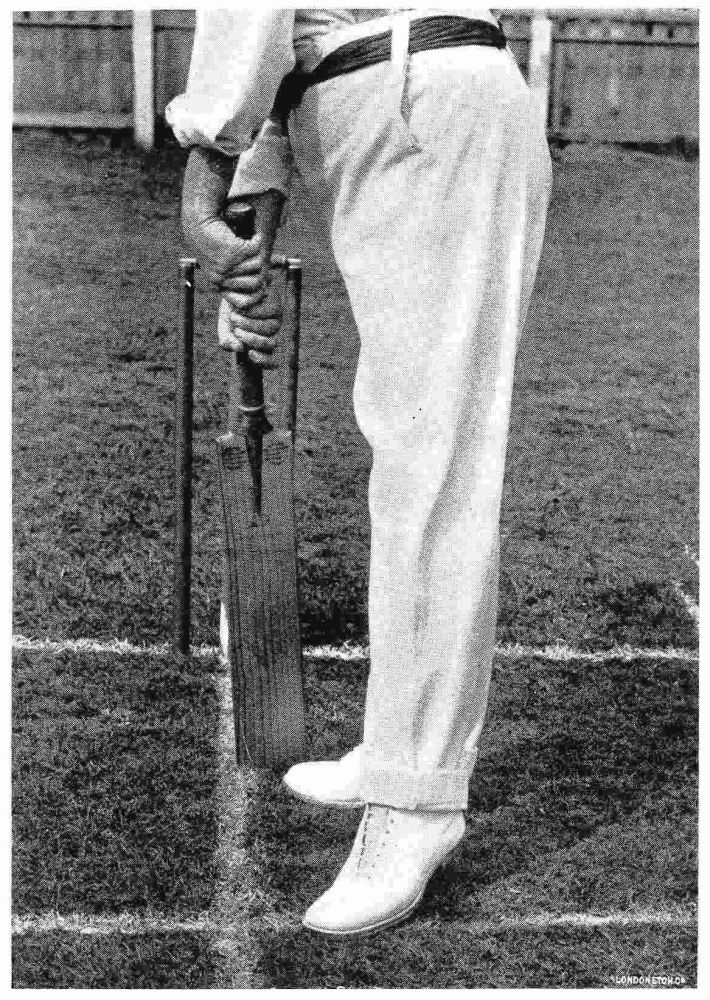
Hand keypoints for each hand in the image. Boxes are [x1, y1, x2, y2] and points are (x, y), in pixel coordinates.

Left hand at [181, 147, 266, 307]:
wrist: (198, 220)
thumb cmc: (210, 238)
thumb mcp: (223, 261)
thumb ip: (239, 273)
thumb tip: (268, 281)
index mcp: (217, 283)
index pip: (244, 302)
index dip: (257, 293)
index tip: (265, 282)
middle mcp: (221, 278)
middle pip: (256, 283)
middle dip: (260, 268)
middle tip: (259, 258)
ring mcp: (227, 266)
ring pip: (258, 264)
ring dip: (257, 252)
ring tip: (251, 242)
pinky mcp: (233, 252)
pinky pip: (256, 249)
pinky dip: (257, 239)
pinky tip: (253, 235)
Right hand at [217, 282, 282, 368]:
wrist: (232, 290)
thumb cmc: (229, 314)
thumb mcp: (224, 329)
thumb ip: (227, 341)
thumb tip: (239, 347)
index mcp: (262, 346)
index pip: (272, 362)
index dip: (264, 361)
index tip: (250, 354)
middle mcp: (272, 334)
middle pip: (271, 343)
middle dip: (251, 338)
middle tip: (236, 330)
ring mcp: (276, 319)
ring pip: (271, 328)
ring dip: (251, 324)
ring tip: (234, 317)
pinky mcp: (275, 303)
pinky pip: (272, 310)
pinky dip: (255, 311)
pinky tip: (243, 307)